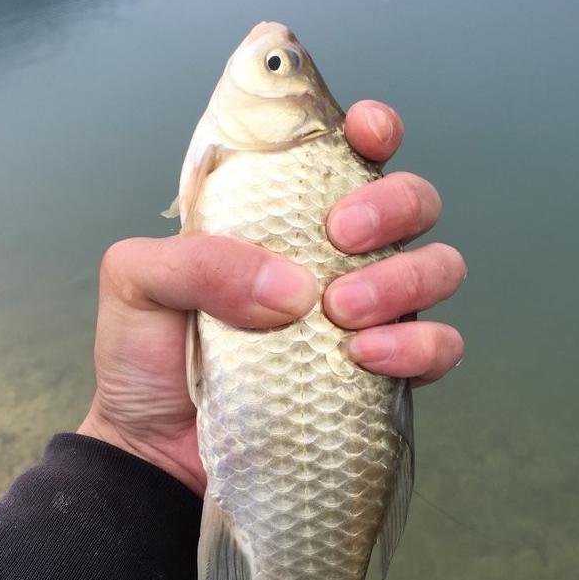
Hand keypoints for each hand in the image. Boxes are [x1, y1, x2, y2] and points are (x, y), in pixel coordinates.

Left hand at [78, 100, 465, 495]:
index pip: (347, 153)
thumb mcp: (139, 282)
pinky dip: (418, 347)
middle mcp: (334, 257)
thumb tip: (293, 288)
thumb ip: (197, 259)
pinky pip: (439, 347)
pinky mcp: (381, 373)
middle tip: (340, 239)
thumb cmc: (144, 355)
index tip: (367, 134)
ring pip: (438, 266)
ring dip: (405, 278)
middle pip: (414, 200)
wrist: (155, 449)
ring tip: (341, 312)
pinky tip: (365, 358)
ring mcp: (366, 313)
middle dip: (393, 206)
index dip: (373, 130)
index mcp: (281, 217)